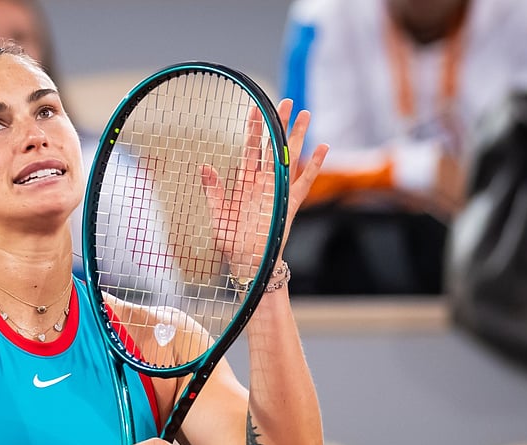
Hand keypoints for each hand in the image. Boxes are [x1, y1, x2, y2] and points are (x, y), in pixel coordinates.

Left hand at [200, 99, 328, 266]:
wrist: (248, 261)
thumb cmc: (231, 239)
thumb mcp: (218, 213)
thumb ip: (213, 189)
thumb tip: (205, 166)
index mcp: (245, 181)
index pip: (251, 148)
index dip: (254, 128)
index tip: (255, 107)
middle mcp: (264, 181)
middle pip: (274, 146)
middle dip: (279, 123)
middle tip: (285, 101)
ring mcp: (279, 191)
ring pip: (291, 158)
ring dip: (298, 137)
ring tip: (305, 114)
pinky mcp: (291, 203)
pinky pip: (305, 181)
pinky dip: (314, 165)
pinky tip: (322, 148)